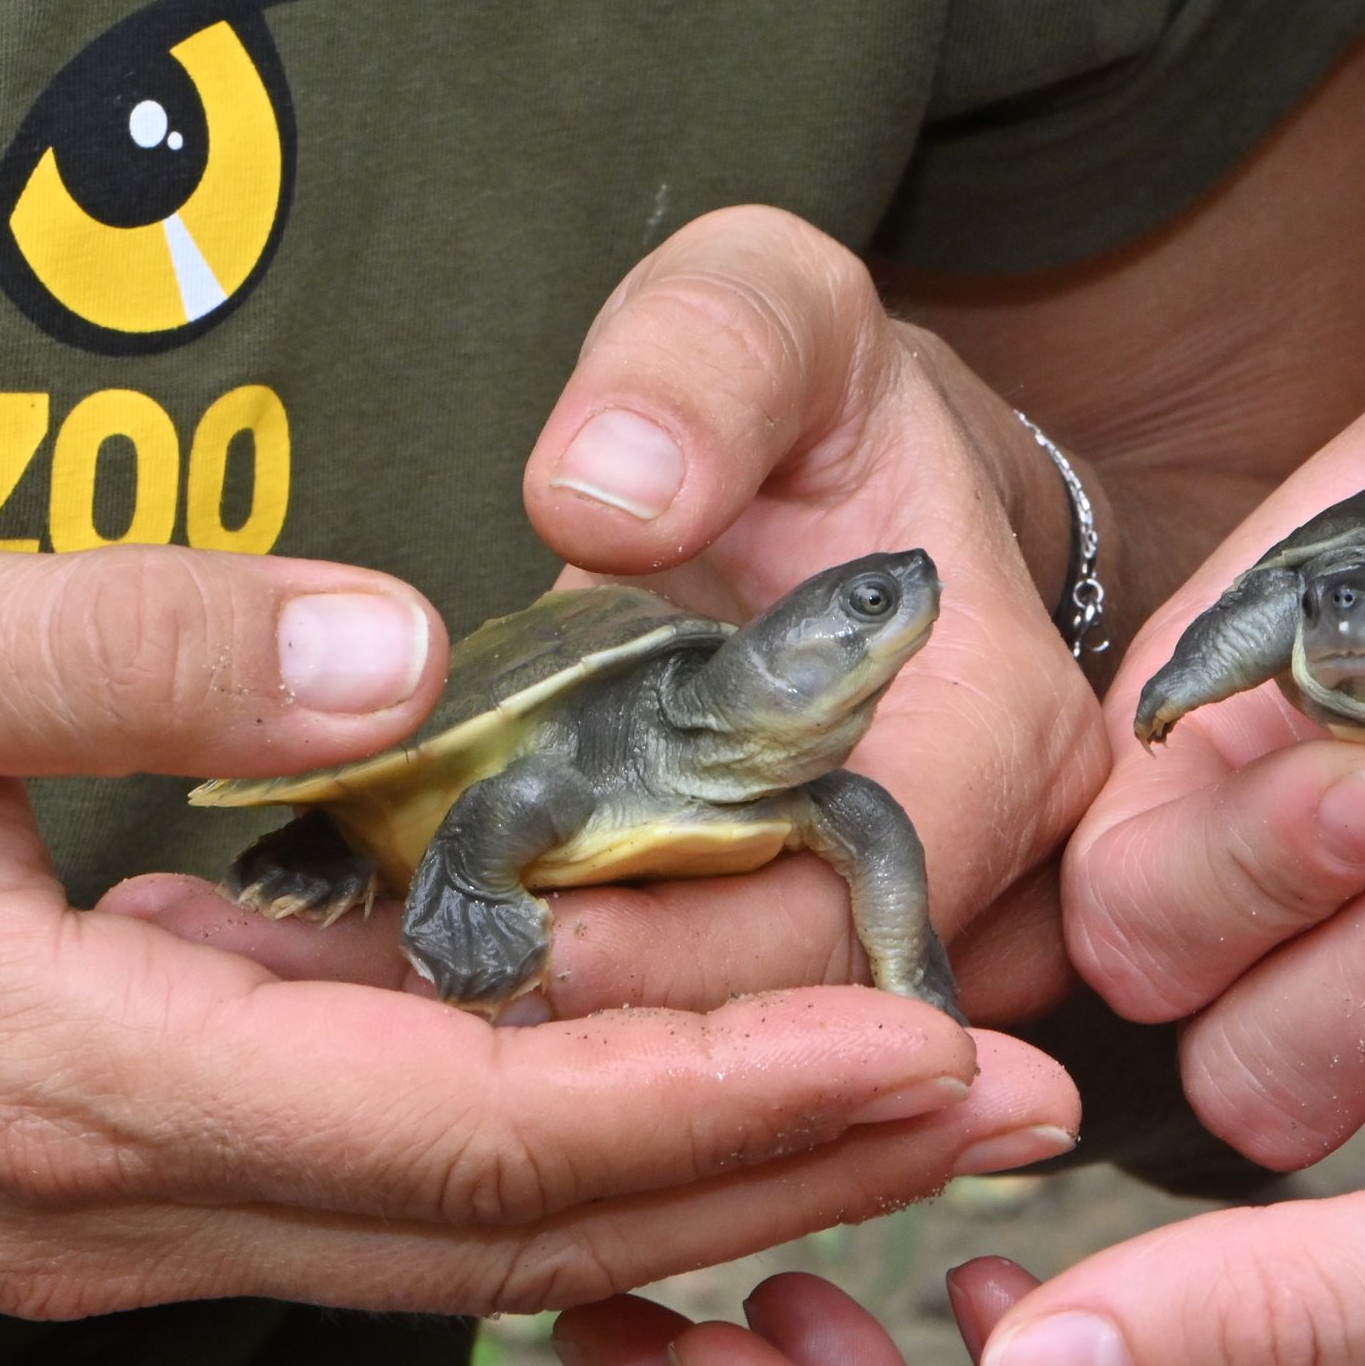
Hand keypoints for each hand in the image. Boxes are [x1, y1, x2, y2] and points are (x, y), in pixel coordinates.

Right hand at [0, 512, 1077, 1318]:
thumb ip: (115, 645)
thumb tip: (384, 641)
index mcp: (39, 1079)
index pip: (456, 1134)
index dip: (717, 1099)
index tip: (936, 1037)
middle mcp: (75, 1193)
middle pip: (492, 1224)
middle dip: (771, 1164)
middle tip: (1019, 1096)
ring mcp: (61, 1198)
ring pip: (433, 1228)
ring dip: (676, 1170)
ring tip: (902, 1100)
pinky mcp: (51, 1150)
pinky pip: (342, 1182)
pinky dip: (525, 1149)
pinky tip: (643, 1078)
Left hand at [129, 206, 1120, 1029]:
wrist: (851, 474)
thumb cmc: (811, 390)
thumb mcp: (765, 308)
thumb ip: (696, 365)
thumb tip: (608, 500)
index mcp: (997, 729)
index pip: (857, 902)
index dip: (693, 943)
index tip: (526, 928)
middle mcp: (985, 870)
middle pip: (789, 1017)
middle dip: (599, 1023)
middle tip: (395, 986)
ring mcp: (898, 938)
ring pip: (732, 1057)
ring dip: (561, 1049)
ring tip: (367, 998)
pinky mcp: (804, 966)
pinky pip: (688, 1039)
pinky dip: (554, 1028)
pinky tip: (400, 992)